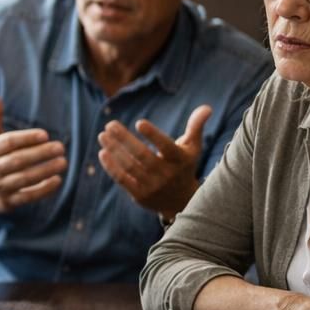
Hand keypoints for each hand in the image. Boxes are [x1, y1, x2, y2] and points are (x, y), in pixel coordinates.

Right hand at [0, 90, 66, 228]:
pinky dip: (43, 190)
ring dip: (45, 171)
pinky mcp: (7, 202)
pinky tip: (57, 181)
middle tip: (61, 147)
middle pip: (18, 160)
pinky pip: (27, 197)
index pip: (8, 143)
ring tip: (63, 162)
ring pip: (24, 179)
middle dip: (40, 154)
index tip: (45, 135)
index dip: (27, 138)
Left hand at [96, 104, 209, 219]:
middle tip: (110, 124)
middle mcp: (166, 174)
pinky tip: (103, 152)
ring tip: (103, 135)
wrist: (181, 201)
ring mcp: (152, 186)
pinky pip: (122, 179)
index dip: (153, 135)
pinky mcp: (140, 195)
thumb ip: (195, 127)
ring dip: (114, 149)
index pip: (166, 146)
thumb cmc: (184, 166)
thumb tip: (207, 107)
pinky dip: (111, 166)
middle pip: (142, 155)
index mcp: (180, 160)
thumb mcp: (192, 148)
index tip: (139, 122)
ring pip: (129, 166)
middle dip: (124, 139)